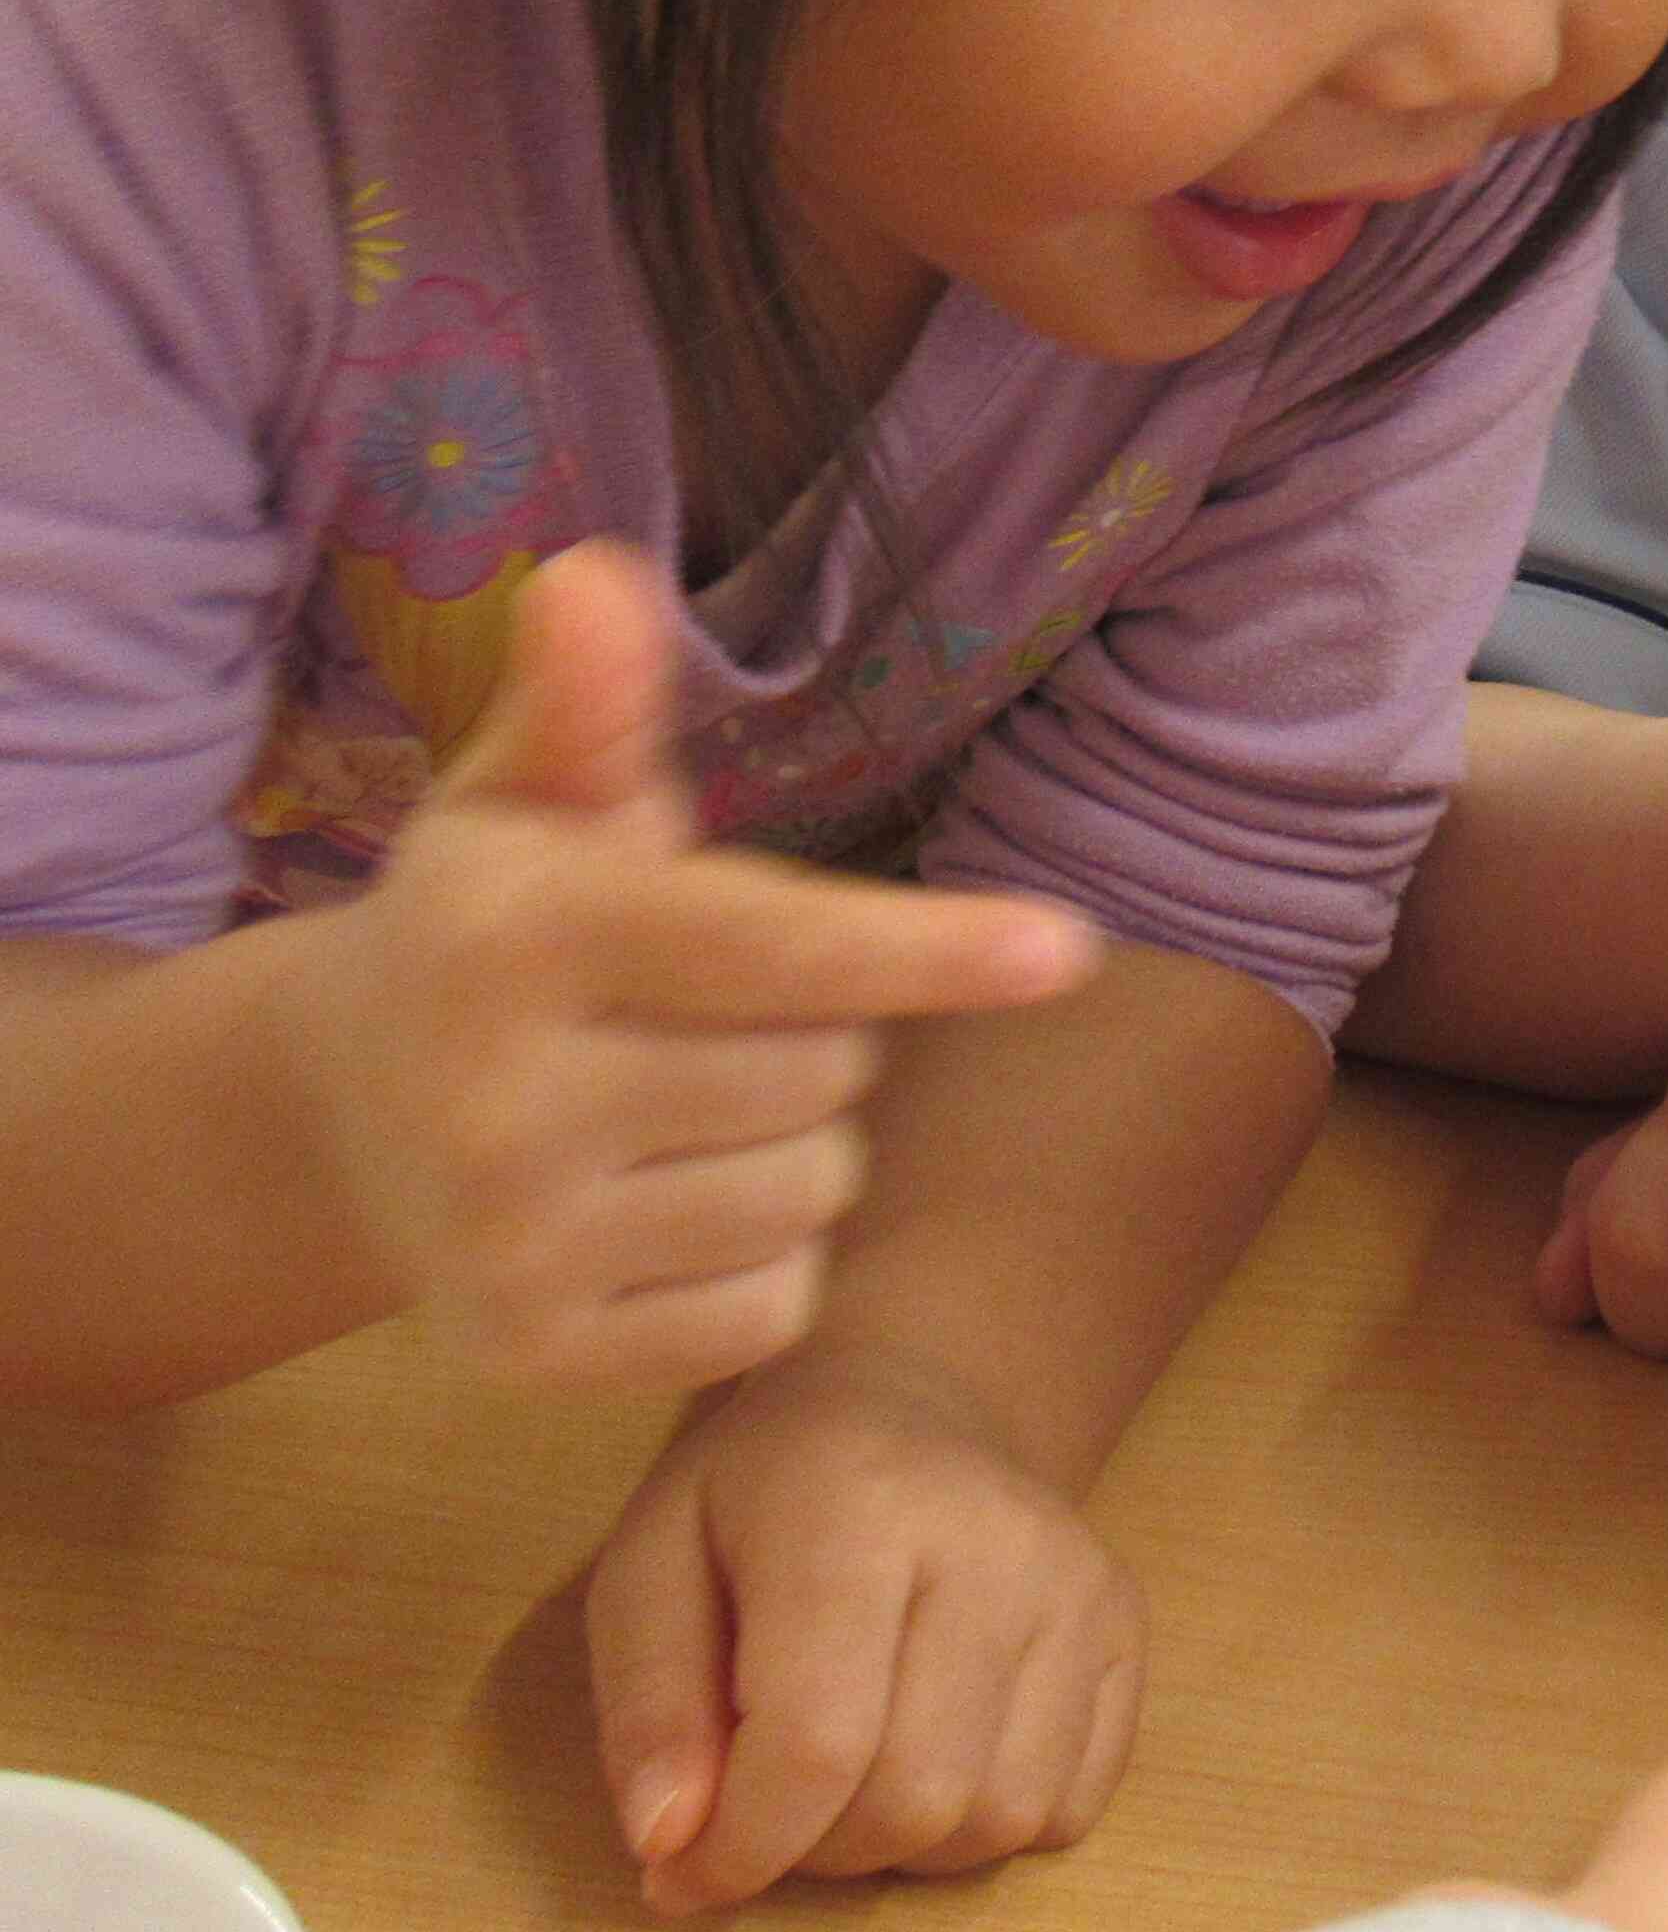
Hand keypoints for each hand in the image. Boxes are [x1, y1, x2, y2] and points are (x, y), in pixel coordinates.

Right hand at [271, 541, 1095, 1391]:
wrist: (337, 1117)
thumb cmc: (496, 922)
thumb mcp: (533, 798)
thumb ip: (592, 700)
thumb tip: (594, 571)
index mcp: (509, 938)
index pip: (768, 947)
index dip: (926, 945)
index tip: (1066, 950)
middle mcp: (494, 1103)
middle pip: (828, 1069)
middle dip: (813, 1031)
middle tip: (696, 1013)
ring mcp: (510, 1248)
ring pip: (816, 1189)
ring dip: (793, 1143)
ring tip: (673, 1107)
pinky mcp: (534, 1360)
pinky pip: (775, 1305)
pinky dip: (757, 1260)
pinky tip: (654, 1210)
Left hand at [586, 1340, 1145, 1911]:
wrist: (905, 1405)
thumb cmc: (756, 1497)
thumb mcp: (645, 1569)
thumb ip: (646, 1709)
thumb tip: (671, 1843)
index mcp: (857, 1509)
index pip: (817, 1745)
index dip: (741, 1849)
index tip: (683, 1870)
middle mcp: (996, 1539)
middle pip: (916, 1799)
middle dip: (817, 1851)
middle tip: (770, 1805)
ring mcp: (1078, 1580)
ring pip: (999, 1818)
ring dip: (905, 1846)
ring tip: (852, 1777)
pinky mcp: (1125, 1620)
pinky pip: (1072, 1805)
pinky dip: (989, 1827)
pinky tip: (935, 1756)